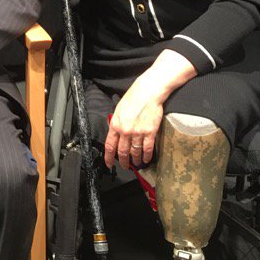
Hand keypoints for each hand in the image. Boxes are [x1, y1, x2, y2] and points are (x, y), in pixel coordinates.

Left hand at [104, 48, 196, 169]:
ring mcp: (138, 133)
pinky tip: (146, 159)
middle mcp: (125, 131)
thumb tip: (115, 134)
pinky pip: (147, 149)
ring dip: (135, 160)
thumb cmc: (133, 98)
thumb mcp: (118, 110)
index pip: (110, 145)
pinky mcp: (150, 132)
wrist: (148, 92)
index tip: (109, 164)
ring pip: (135, 152)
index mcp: (116, 124)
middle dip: (123, 162)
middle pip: (122, 152)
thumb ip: (116, 123)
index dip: (109, 157)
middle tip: (124, 166)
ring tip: (136, 163)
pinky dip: (147, 156)